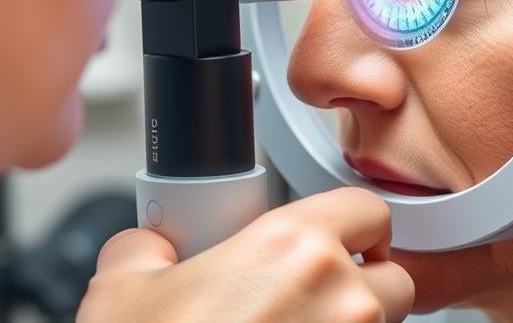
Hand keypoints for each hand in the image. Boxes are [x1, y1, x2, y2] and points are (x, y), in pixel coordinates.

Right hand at [78, 187, 413, 322]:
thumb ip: (147, 245)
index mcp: (293, 248)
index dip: (352, 224)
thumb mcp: (120, 286)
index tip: (335, 241)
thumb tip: (150, 246)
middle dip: (361, 290)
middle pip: (392, 281)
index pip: (367, 209)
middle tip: (309, 304)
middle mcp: (341, 301)